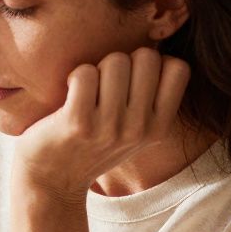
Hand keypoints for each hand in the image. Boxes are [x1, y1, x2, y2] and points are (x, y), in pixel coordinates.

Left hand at [13, 48, 190, 200]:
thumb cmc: (91, 146)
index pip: (179, 68)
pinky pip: (85, 73)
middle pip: (146, 57)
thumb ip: (152, 98)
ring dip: (96, 69)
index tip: (132, 80)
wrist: (51, 182)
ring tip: (86, 92)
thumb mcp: (134, 132)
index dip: (154, 63)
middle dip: (122, 62)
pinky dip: (74, 76)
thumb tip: (159, 50)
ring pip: (115, 61)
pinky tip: (69, 94)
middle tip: (104, 85)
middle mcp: (138, 129)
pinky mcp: (77, 123)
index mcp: (158, 128)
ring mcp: (109, 127)